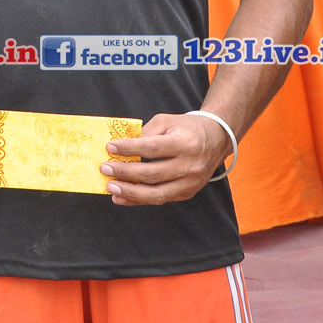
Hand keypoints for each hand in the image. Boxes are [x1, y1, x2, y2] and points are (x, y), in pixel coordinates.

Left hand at [100, 110, 230, 204]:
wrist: (217, 140)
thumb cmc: (187, 128)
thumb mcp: (167, 122)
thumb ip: (145, 133)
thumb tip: (120, 147)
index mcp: (186, 144)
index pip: (152, 149)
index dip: (129, 149)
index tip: (110, 147)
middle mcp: (190, 166)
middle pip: (152, 174)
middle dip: (125, 172)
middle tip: (105, 168)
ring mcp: (190, 183)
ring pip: (156, 193)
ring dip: (130, 192)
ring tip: (110, 187)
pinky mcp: (187, 193)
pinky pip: (160, 199)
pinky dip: (138, 201)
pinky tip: (122, 198)